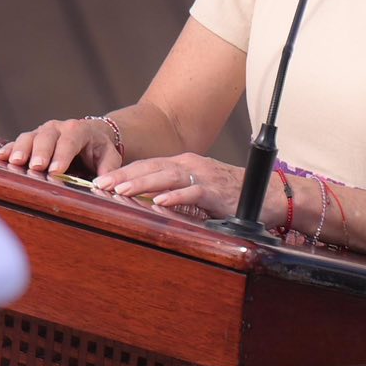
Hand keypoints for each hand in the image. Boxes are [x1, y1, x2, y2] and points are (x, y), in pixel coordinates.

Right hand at [0, 118, 122, 178]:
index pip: (70, 141)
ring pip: (30, 137)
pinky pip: (18, 142)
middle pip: (47, 137)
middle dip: (41, 152)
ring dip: (21, 149)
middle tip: (36, 167)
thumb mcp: (109, 157)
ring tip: (15, 162)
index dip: (63, 155)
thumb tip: (105, 184)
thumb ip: (109, 169)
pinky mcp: (31, 139)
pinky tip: (1, 157)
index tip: (57, 170)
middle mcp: (58, 128)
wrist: (92, 134)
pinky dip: (10, 149)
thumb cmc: (100, 149)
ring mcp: (42, 132)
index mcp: (79, 130)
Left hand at [96, 153, 247, 218]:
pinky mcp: (216, 191)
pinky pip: (193, 192)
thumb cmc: (228, 193)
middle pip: (152, 167)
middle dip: (124, 175)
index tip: (100, 180)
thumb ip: (173, 190)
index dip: (123, 171)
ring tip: (121, 190)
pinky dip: (175, 196)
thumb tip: (144, 201)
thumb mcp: (196, 188)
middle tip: (100, 183)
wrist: (265, 192)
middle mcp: (190, 165)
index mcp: (182, 163)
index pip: (147, 165)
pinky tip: (159, 202)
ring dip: (143, 183)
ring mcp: (203, 176)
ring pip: (168, 176)